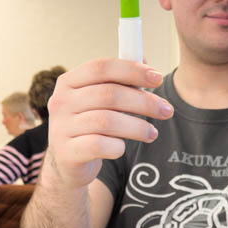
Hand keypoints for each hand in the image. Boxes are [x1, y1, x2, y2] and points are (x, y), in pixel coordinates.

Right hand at [45, 59, 172, 187]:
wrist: (67, 164)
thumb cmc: (88, 127)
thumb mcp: (100, 103)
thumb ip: (120, 83)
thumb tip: (146, 63)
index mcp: (68, 82)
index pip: (101, 67)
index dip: (132, 70)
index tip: (158, 78)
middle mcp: (60, 102)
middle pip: (109, 94)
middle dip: (144, 102)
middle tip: (166, 110)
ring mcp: (61, 128)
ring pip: (107, 121)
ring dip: (137, 127)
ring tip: (152, 133)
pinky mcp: (67, 152)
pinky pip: (100, 146)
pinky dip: (117, 146)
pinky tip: (122, 147)